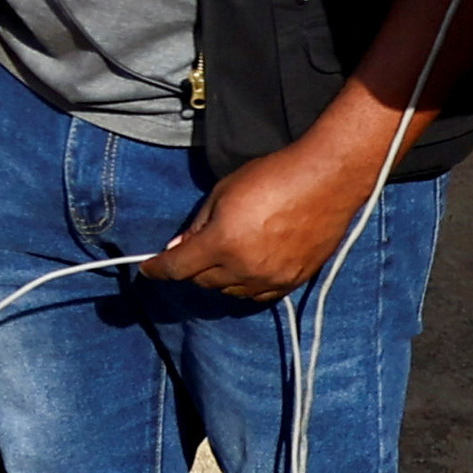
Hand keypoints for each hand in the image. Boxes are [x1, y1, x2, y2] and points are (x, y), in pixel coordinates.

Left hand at [143, 130, 372, 302]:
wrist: (325, 181)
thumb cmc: (271, 177)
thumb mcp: (223, 193)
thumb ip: (198, 224)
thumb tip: (180, 246)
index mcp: (222, 243)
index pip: (178, 267)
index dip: (157, 269)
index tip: (147, 270)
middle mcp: (245, 268)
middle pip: (203, 282)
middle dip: (192, 268)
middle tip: (194, 249)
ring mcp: (271, 279)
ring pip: (231, 291)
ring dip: (219, 277)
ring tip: (225, 253)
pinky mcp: (293, 282)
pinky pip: (258, 294)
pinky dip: (246, 284)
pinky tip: (248, 266)